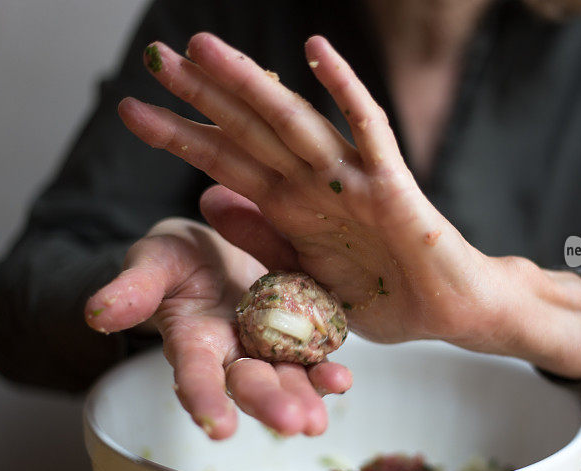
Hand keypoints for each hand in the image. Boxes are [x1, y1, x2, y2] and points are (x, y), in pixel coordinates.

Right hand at [85, 217, 351, 438]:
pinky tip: (341, 379)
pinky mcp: (298, 330)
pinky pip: (313, 353)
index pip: (195, 376)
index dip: (205, 400)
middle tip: (293, 424)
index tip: (219, 428)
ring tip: (318, 420)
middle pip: (248, 383)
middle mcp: (231, 352)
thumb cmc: (177, 258)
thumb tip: (97, 313)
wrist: (216, 244)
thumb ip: (133, 288)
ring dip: (304, 398)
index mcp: (192, 340)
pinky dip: (326, 369)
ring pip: (285, 377)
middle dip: (269, 404)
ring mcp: (267, 344)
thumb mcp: (153, 261)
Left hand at [119, 33, 580, 378]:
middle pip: (248, 130)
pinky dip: (344, 90)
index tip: (133, 108)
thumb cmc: (384, 295)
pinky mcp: (392, 185)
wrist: (447, 313)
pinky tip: (316, 52)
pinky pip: (368, 130)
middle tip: (155, 55)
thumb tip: (206, 197)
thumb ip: (261, 237)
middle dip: (201, 94)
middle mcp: (315, 185)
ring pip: (294, 122)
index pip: (225, 160)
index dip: (178, 135)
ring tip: (204, 48)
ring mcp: (353, 179)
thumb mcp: (305, 278)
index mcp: (291, 208)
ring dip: (251, 84)